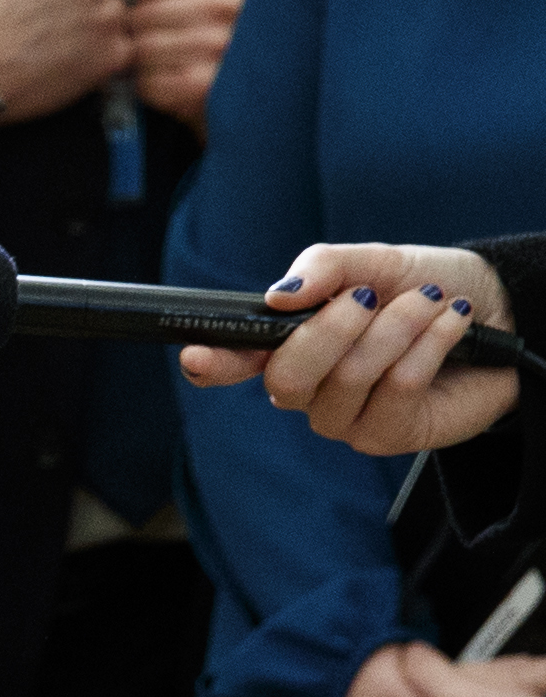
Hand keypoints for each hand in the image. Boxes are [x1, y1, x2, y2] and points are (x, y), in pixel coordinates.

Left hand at [124, 0, 244, 128]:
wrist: (271, 90)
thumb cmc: (237, 30)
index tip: (165, 0)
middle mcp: (226, 3)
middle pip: (138, 14)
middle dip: (146, 29)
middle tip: (171, 37)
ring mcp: (217, 45)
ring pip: (139, 49)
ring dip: (149, 61)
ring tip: (179, 59)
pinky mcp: (205, 86)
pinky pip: (148, 83)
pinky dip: (156, 87)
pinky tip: (181, 81)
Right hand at [182, 247, 520, 456]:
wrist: (501, 310)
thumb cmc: (430, 287)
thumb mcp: (377, 261)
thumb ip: (325, 267)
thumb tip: (279, 294)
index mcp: (291, 345)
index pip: (235, 362)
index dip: (211, 363)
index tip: (195, 354)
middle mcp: (308, 389)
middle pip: (286, 377)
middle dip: (331, 330)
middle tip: (368, 298)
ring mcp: (344, 418)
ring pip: (345, 381)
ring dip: (396, 329)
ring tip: (429, 304)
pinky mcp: (386, 435)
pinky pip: (393, 392)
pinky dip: (427, 347)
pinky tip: (449, 328)